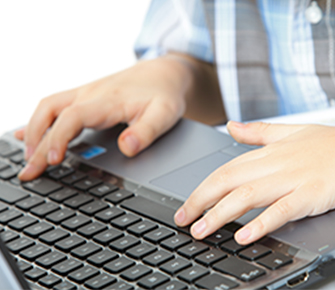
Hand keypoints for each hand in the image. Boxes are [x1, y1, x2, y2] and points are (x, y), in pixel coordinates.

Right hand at [16, 56, 191, 180]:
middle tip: (29, 171)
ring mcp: (86, 94)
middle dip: (36, 142)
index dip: (58, 138)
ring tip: (29, 157)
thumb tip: (127, 148)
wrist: (164, 72)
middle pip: (50, 113)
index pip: (72, 117)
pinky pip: (56, 105)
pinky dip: (40, 121)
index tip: (52, 161)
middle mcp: (91, 94)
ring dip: (34, 131)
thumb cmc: (164, 94)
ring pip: (48, 107)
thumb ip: (146, 132)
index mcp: (107, 101)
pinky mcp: (87, 96)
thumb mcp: (164, 114)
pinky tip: (30, 133)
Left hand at [174, 121, 334, 244]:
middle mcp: (272, 166)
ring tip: (202, 230)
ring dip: (220, 214)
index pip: (223, 171)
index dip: (201, 189)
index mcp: (265, 154)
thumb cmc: (326, 144)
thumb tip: (231, 126)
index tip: (186, 205)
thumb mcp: (288, 132)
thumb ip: (256, 132)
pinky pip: (281, 210)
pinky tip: (244, 235)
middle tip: (183, 220)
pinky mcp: (309, 195)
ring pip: (247, 195)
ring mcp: (291, 180)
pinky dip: (261, 222)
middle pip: (227, 182)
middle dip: (201, 202)